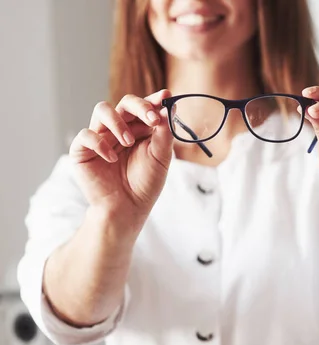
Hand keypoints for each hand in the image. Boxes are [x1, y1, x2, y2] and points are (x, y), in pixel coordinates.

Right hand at [70, 89, 173, 222]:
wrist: (127, 209)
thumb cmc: (145, 184)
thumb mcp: (161, 158)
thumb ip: (164, 134)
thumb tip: (168, 108)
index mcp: (139, 129)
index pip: (144, 106)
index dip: (153, 99)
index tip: (166, 96)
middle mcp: (119, 129)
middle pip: (124, 103)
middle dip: (140, 106)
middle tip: (152, 119)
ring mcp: (100, 137)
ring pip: (102, 109)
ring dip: (118, 122)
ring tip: (129, 142)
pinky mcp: (82, 150)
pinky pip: (86, 135)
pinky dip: (100, 144)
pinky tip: (111, 159)